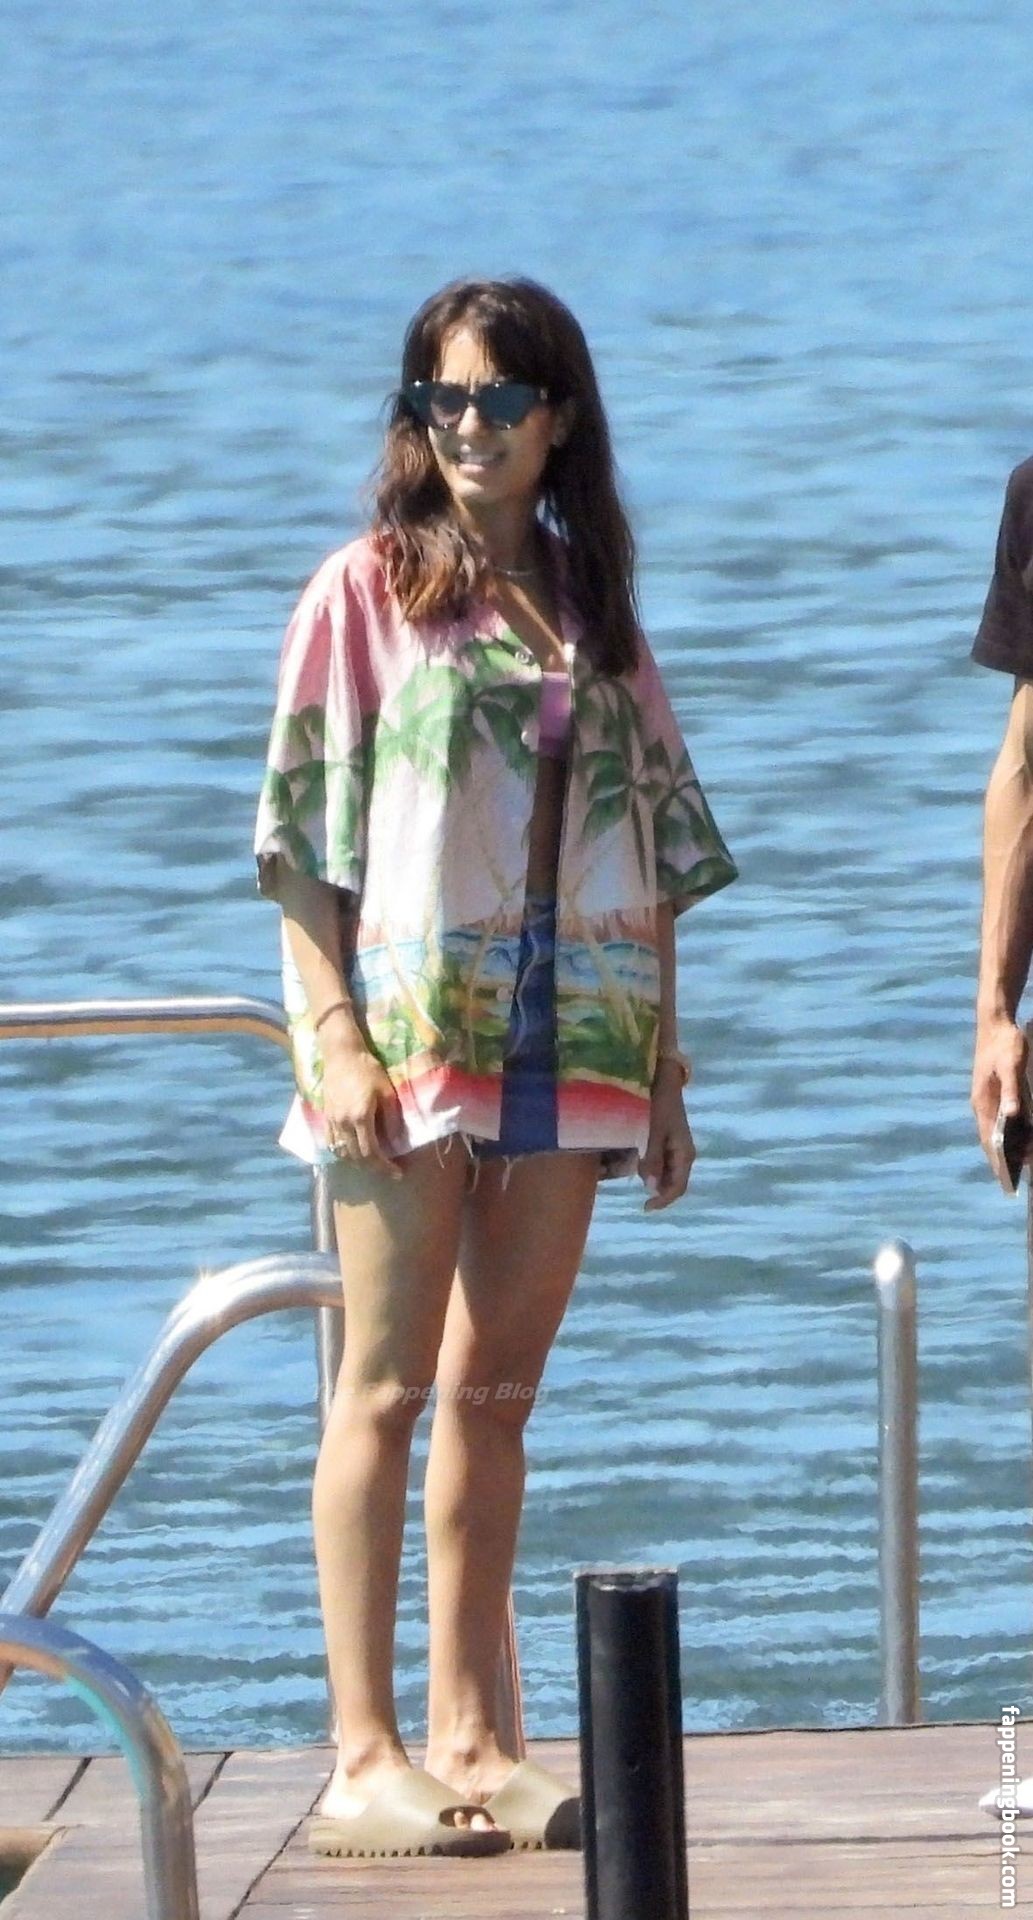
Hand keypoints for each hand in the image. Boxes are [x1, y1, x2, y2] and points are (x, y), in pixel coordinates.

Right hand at [321, 1036, 404, 1179]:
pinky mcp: (325, 1116)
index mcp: (360, 1117)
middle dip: (373, 1168)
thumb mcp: (387, 1092)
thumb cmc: (368, 1069)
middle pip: (356, 1158)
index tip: (398, 1173)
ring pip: (342, 1153)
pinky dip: (342, 1153)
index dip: (385, 1167)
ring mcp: (331, 1121)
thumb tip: (396, 1142)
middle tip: (388, 1170)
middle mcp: (343, 1123)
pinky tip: (352, 1152)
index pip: (371, 1153)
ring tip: (372, 1162)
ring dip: (357, 1162)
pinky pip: (331, 1143)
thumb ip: (392, 1119)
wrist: (341, 1053)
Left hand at [638, 1067, 695, 1211]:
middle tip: (633, 1191)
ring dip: (650, 1178)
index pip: (677, 1188)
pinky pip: (659, 1161)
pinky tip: (634, 1162)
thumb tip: (652, 1188)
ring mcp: (676, 1148)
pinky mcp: (667, 1140)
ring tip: (629, 1174)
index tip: (644, 1206)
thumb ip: (653, 1160)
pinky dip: (648, 1166)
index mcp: (685, 1154)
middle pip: (672, 1182)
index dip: (662, 1201)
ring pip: (665, 1173)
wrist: (663, 1079)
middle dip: (655, 1190)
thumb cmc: (659, 1104)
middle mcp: (683, 1154)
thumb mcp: (653, 1132)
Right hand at [971, 1015, 1027, 1161]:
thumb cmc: (1004, 1044)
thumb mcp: (1012, 1066)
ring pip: (996, 1129)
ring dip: (1009, 1144)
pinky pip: (1000, 1119)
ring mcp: (986, 1099)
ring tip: (1026, 1156)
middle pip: (992, 1138)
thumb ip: (1011, 1091)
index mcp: (982, 1102)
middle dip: (1006, 1156)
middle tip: (1025, 1169)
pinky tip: (1023, 1136)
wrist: (995, 1022)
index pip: (989, 1138)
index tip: (1006, 1179)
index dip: (997, 1159)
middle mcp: (981, 1105)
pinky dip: (1011, 1131)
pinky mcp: (993, 1093)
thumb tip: (1011, 1116)